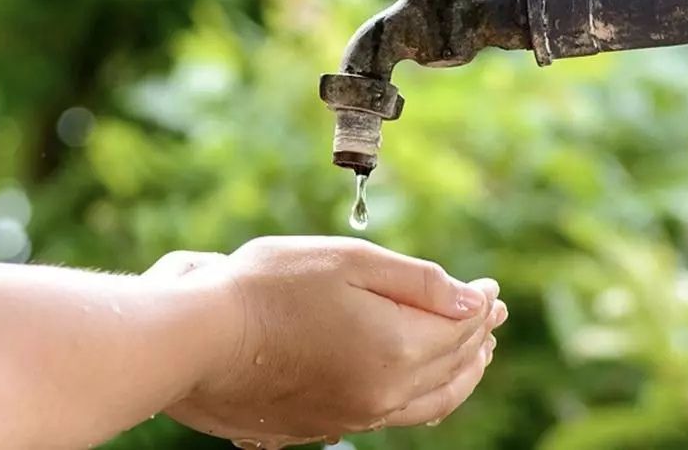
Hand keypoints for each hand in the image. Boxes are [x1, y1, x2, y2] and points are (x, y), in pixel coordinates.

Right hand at [157, 237, 506, 447]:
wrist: (198, 341)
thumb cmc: (266, 288)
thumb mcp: (347, 261)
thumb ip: (417, 282)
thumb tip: (472, 299)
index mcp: (396, 349)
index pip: (461, 328)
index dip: (480, 304)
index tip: (490, 287)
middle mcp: (384, 394)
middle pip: (452, 368)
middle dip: (477, 339)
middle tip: (489, 316)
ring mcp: (354, 416)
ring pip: (429, 402)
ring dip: (458, 374)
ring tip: (471, 353)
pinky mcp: (325, 425)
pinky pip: (394, 416)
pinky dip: (422, 395)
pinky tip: (416, 381)